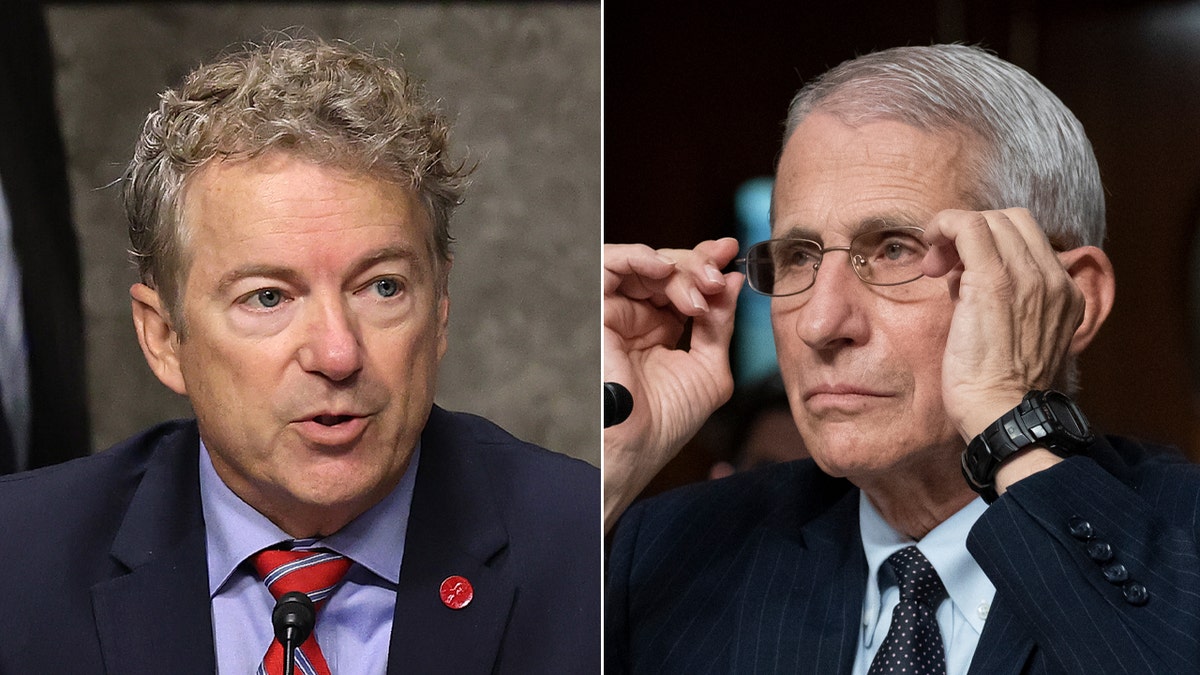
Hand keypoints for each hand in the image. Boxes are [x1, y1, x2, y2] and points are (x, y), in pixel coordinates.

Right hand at [603, 238, 741, 531]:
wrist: (634, 446)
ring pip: (646, 264)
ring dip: (680, 267)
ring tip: (702, 287)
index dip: (707, 265)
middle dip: (700, 265)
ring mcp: (616, 311)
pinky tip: (666, 270)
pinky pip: (610, 265)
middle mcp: (638, 317)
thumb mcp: (710, 368)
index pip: (685, 284)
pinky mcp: (595, 308)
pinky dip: (639, 258)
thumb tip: (733, 282)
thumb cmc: (666, 421)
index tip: (733, 254)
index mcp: (662, 330)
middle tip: (720, 277)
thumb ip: (720, 324)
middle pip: (669, 269)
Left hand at [921, 208, 1085, 439]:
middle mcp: (1055, 280)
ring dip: (955, 232)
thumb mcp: (1013, 337)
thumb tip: (963, 275)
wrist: (1002, 414)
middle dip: (973, 233)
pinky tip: (929, 248)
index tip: (959, 271)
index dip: (992, 244)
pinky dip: (945, 225)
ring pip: (991, 220)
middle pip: (1013, 221)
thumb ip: (999, 301)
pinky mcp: (995, 281)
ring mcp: (1029, 278)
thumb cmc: (997, 387)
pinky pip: (969, 226)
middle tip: (942, 266)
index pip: (1029, 240)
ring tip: (935, 267)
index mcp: (1065, 294)